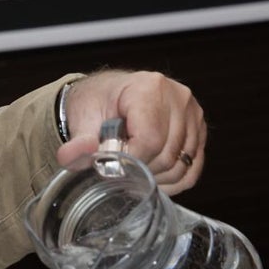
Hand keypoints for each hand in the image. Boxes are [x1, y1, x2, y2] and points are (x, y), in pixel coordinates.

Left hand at [56, 70, 206, 194]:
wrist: (108, 97)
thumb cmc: (98, 104)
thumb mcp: (82, 120)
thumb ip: (78, 142)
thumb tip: (70, 157)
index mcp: (149, 89)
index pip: (150, 140)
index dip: (130, 161)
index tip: (113, 166)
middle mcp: (177, 98)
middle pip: (167, 155)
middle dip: (140, 170)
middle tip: (119, 168)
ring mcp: (192, 115)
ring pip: (180, 165)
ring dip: (155, 178)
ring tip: (133, 168)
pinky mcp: (199, 131)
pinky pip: (192, 169)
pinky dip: (172, 180)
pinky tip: (151, 175)